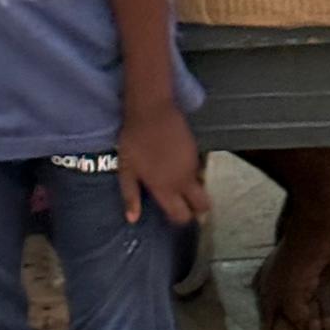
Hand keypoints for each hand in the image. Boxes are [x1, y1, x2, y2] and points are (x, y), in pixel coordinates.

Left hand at [118, 100, 209, 226]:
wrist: (151, 111)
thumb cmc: (134, 140)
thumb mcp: (127, 169)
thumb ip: (130, 195)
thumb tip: (132, 219)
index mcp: (164, 188)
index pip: (181, 215)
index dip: (179, 218)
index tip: (173, 213)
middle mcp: (183, 181)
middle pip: (202, 206)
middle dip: (196, 209)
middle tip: (185, 203)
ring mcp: (192, 165)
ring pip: (201, 187)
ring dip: (193, 189)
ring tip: (177, 180)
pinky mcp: (196, 151)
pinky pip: (199, 170)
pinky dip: (192, 172)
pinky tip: (177, 163)